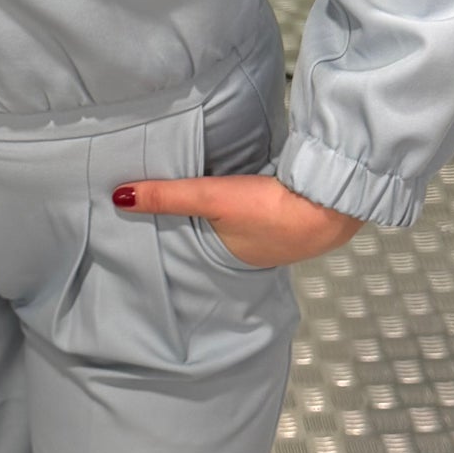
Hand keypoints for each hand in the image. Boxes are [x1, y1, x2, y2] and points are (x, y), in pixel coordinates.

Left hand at [111, 173, 361, 266]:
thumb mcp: (210, 197)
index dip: (181, 244)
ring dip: (233, 219)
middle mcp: (256, 256)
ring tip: (213, 205)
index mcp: (231, 259)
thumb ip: (167, 196)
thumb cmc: (270, 209)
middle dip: (204, 231)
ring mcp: (284, 240)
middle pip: (221, 241)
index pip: (196, 253)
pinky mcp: (304, 217)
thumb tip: (118, 196)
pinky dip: (259, 207)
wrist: (335, 202)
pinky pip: (271, 216)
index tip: (160, 236)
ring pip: (246, 229)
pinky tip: (257, 193)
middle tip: (181, 217)